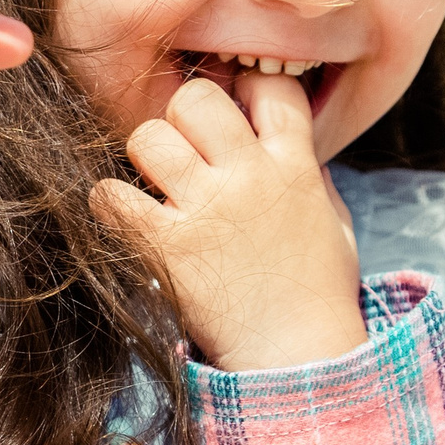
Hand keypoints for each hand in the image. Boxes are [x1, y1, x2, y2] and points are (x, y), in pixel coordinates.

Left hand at [92, 73, 368, 372]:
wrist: (297, 358)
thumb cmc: (318, 294)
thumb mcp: (335, 224)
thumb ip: (314, 178)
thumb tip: (297, 149)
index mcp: (295, 165)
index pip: (270, 85)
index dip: (247, 88)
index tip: (236, 113)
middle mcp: (250, 177)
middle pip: (196, 98)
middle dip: (183, 117)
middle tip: (184, 151)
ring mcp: (206, 210)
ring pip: (148, 137)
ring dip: (145, 158)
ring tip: (155, 185)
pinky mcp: (166, 248)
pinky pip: (113, 196)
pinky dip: (109, 203)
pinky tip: (125, 218)